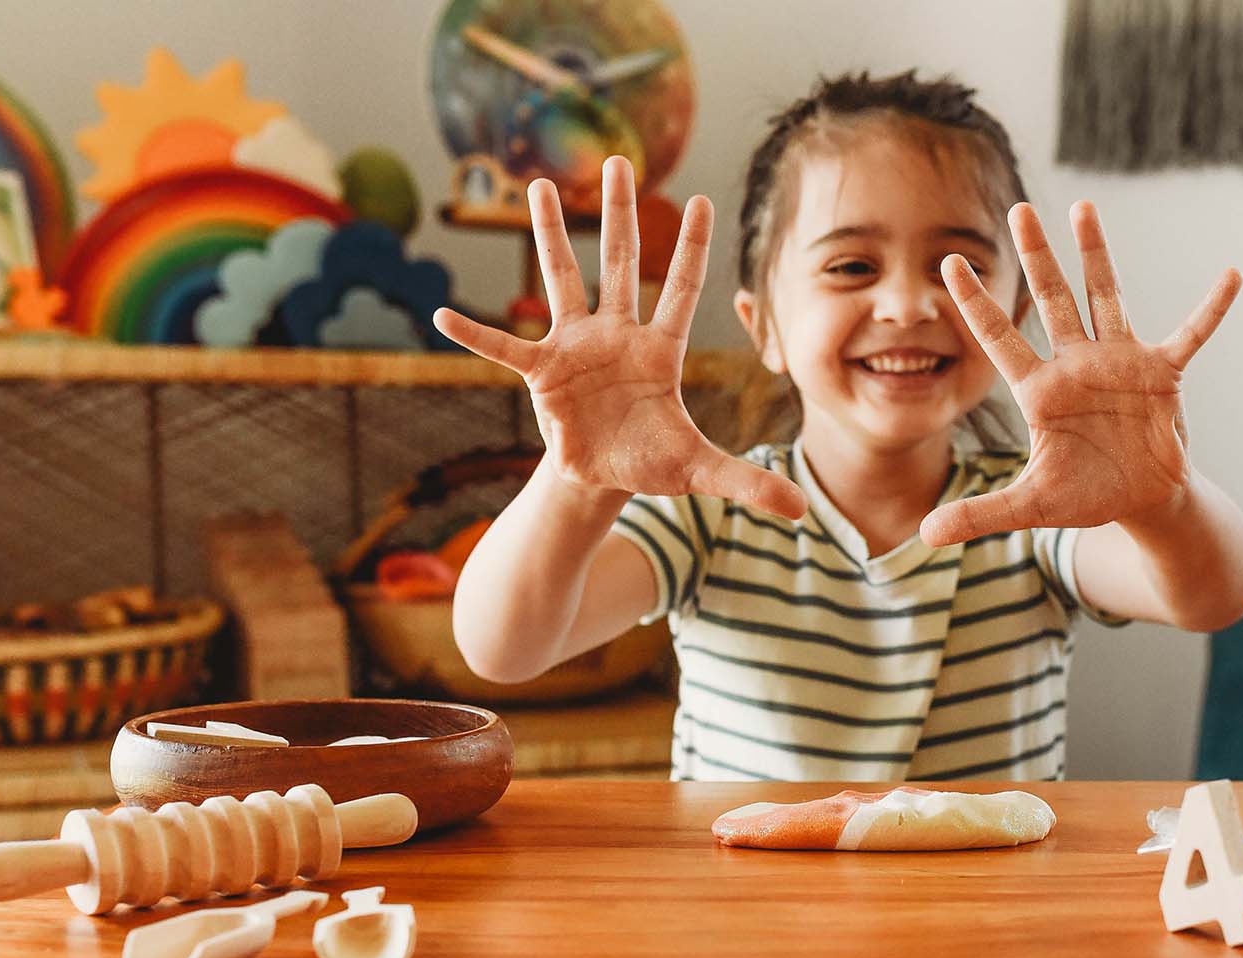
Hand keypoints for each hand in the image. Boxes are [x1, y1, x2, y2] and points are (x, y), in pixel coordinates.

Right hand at [433, 156, 805, 518]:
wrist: (603, 478)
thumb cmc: (652, 461)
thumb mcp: (701, 472)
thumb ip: (748, 482)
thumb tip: (799, 511)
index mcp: (660, 351)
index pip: (679, 290)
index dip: (691, 248)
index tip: (702, 199)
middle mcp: (617, 335)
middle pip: (619, 263)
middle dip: (620, 214)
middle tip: (619, 160)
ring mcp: (577, 347)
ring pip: (563, 280)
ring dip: (549, 235)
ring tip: (538, 185)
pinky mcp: (543, 372)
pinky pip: (504, 349)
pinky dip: (475, 335)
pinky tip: (442, 316)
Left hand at [921, 201, 1240, 545]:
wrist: (1141, 501)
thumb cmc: (1085, 496)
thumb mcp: (1030, 507)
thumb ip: (981, 514)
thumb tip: (926, 535)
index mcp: (1040, 391)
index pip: (999, 339)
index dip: (975, 304)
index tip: (948, 263)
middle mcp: (1076, 365)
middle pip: (1052, 300)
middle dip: (1037, 256)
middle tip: (1019, 208)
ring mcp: (1119, 364)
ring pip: (1105, 297)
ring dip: (1096, 254)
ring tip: (1083, 206)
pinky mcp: (1162, 374)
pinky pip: (1190, 335)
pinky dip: (1211, 309)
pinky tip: (1231, 276)